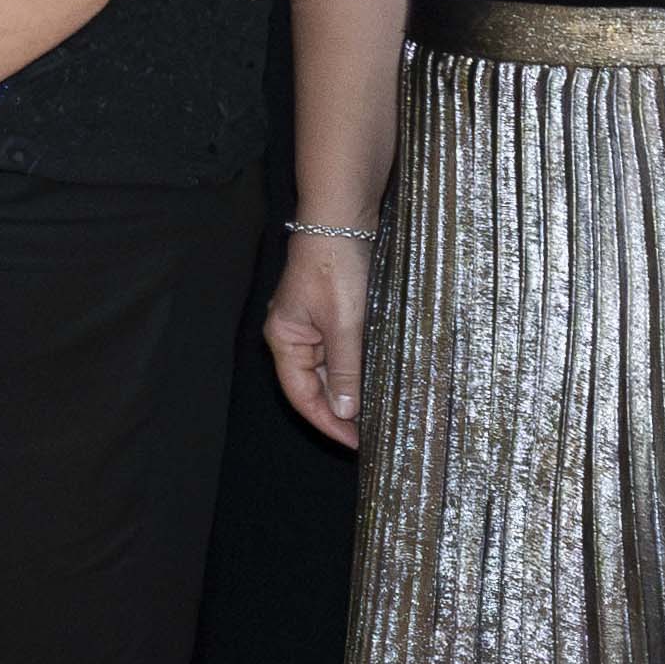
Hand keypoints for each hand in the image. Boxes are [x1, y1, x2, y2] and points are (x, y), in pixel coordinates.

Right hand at [263, 230, 372, 447]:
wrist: (341, 218)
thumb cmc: (334, 265)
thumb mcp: (344, 323)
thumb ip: (345, 369)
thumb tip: (345, 411)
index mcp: (285, 339)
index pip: (301, 396)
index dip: (327, 423)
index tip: (355, 444)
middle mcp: (294, 336)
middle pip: (314, 386)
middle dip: (341, 411)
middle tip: (373, 434)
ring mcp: (313, 325)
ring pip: (331, 370)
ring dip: (352, 391)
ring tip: (379, 413)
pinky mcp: (332, 313)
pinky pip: (343, 352)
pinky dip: (358, 369)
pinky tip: (378, 380)